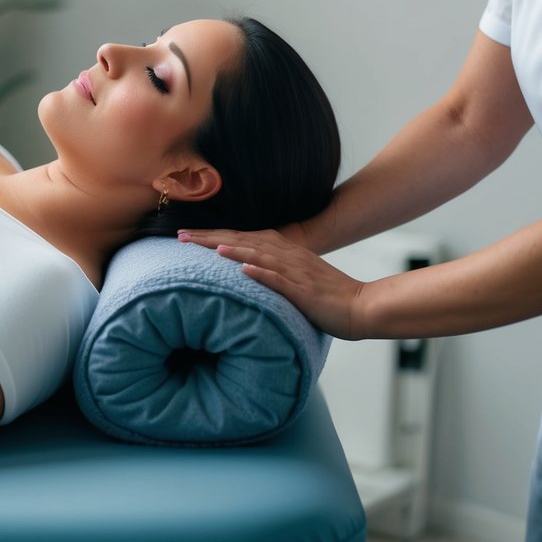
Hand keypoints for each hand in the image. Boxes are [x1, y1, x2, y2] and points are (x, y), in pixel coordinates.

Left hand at [180, 228, 366, 339]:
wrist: (361, 307)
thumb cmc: (327, 296)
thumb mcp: (295, 277)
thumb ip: (272, 269)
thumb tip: (244, 269)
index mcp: (283, 251)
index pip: (241, 238)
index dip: (212, 235)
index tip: (185, 236)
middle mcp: (287, 255)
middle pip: (242, 240)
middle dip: (209, 237)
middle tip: (180, 236)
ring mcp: (296, 272)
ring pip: (258, 254)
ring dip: (230, 249)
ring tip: (204, 246)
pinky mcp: (305, 290)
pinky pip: (281, 279)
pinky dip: (261, 272)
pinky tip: (242, 268)